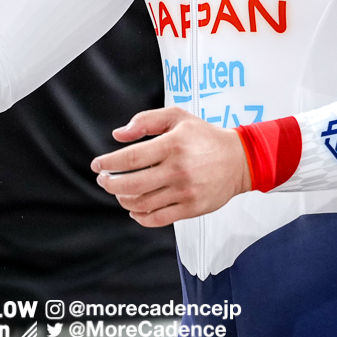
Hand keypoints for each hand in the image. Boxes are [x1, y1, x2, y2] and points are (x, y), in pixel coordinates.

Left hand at [90, 106, 250, 226]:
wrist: (239, 160)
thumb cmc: (205, 136)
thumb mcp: (177, 117)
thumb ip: (145, 121)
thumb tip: (118, 135)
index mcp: (172, 145)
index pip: (130, 158)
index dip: (108, 163)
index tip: (97, 165)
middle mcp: (178, 170)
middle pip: (131, 185)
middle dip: (110, 184)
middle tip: (103, 180)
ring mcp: (185, 192)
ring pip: (142, 204)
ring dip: (123, 200)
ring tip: (119, 192)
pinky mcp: (191, 208)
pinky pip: (158, 219)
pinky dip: (140, 217)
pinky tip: (134, 209)